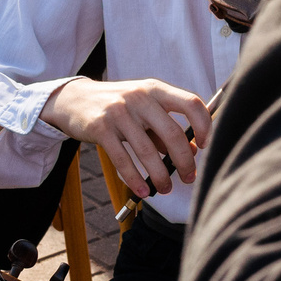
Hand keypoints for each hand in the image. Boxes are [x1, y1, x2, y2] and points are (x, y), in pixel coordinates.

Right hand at [43, 78, 212, 198]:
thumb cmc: (119, 106)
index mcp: (156, 89)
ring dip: (160, 176)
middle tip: (188, 178)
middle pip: (173, 134)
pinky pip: (122, 160)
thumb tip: (191, 152)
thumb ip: (165, 127)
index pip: (191, 103)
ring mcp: (119, 112)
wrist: (76, 99)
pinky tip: (142, 190)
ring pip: (147, 152)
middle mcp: (140, 97)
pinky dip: (135, 179)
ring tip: (165, 188)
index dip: (204, 126)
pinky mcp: (100, 128)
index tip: (204, 145)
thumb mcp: (144, 108)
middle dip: (185, 162)